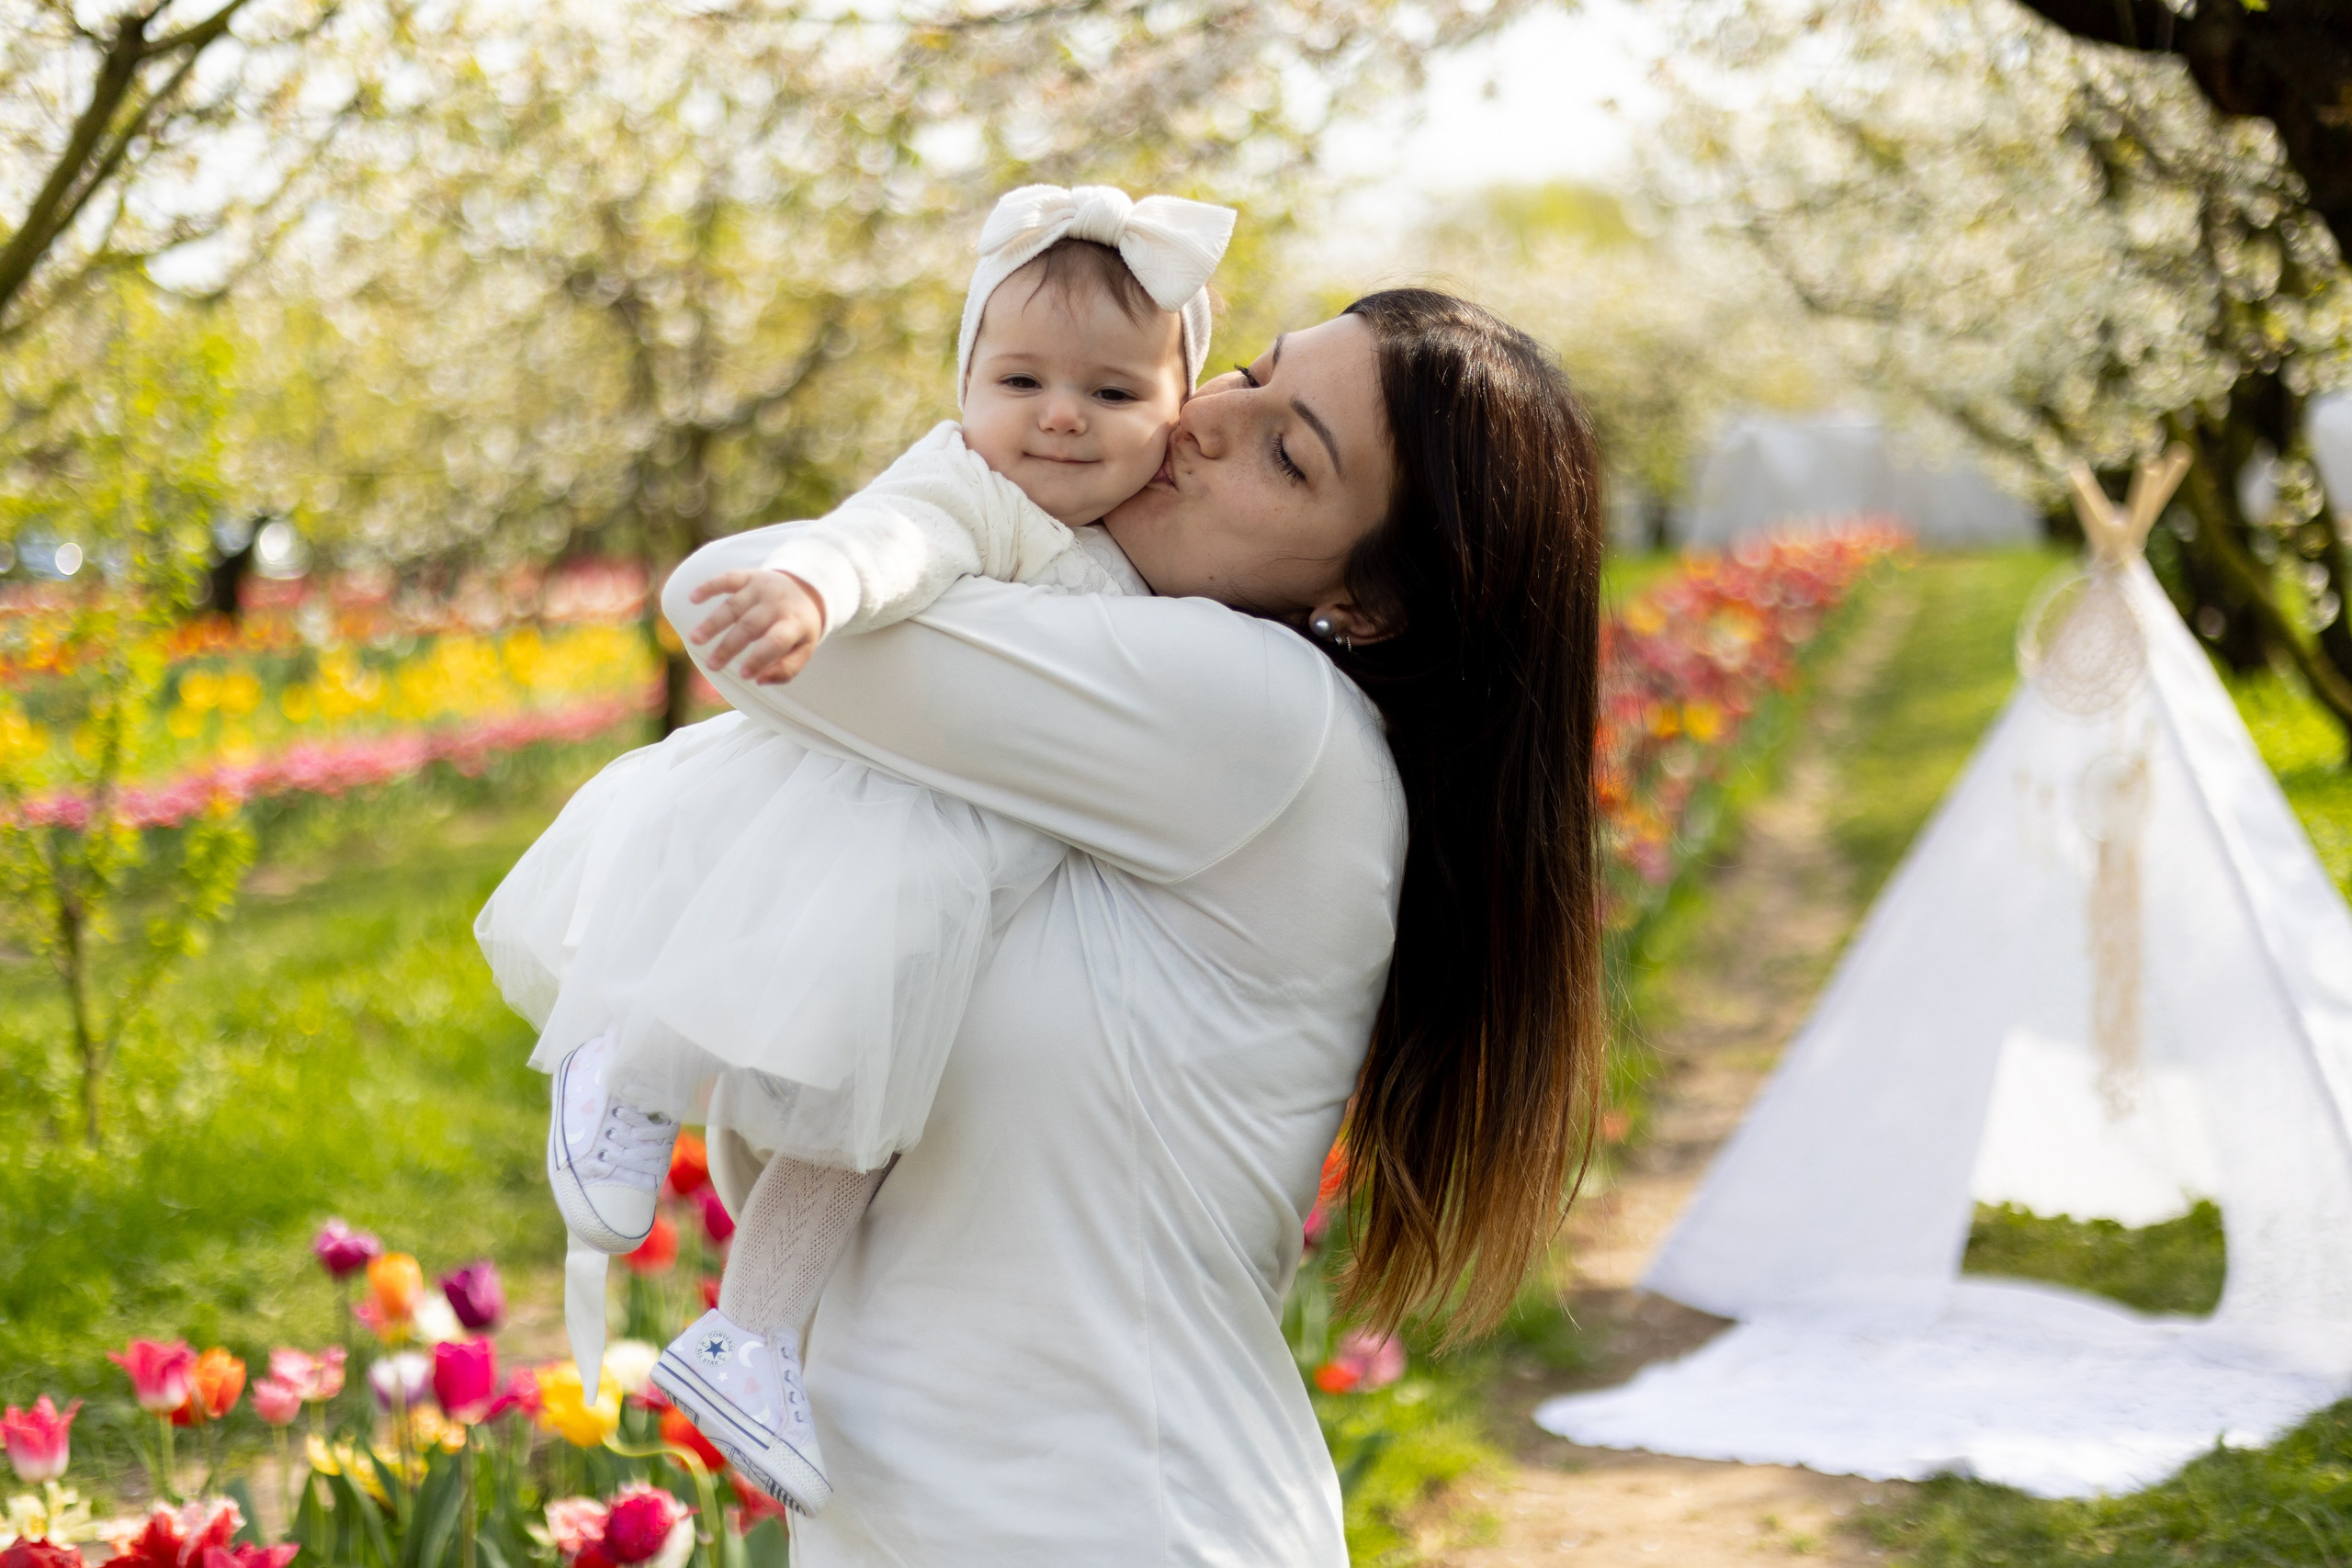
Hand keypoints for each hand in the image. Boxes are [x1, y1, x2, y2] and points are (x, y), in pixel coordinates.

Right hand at [683, 569, 826, 683]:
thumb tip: (759, 680)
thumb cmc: (798, 627)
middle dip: (729, 646)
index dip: (759, 658)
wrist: (806, 587)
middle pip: (750, 626)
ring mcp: (762, 587)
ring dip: (713, 622)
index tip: (743, 675)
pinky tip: (693, 599)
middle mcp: (777, 603)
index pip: (776, 641)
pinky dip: (709, 587)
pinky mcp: (749, 576)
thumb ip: (787, 669)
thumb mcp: (804, 649)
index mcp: (794, 623)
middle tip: (711, 665)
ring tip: (695, 639)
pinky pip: (728, 579)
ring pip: (734, 605)